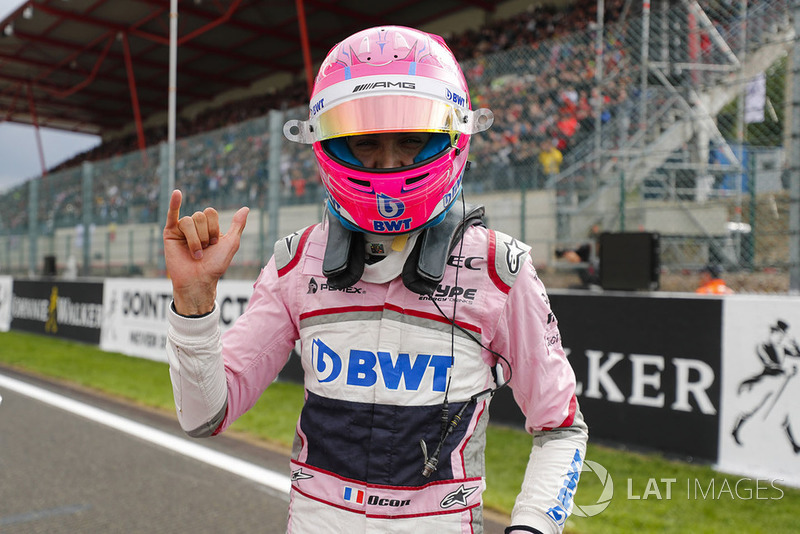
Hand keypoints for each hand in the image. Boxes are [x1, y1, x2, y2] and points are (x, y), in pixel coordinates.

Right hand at [163, 189, 248, 314]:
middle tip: (204, 249)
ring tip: (195, 254)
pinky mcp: (170, 234)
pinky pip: (171, 214)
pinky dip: (174, 203)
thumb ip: (237, 226)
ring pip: (188, 221)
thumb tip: (246, 208)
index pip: (211, 213)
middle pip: (200, 216)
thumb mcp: (231, 244)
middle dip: (205, 234)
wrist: (199, 280)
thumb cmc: (214, 266)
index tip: (215, 243)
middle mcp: (195, 226)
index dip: (214, 228)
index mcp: (209, 227)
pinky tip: (177, 193)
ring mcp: (182, 229)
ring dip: (195, 239)